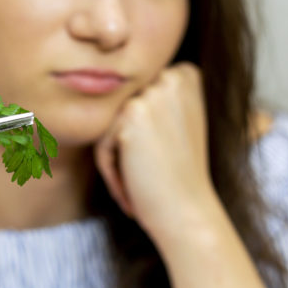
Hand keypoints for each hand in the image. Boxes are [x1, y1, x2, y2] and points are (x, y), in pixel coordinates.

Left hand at [93, 63, 220, 242]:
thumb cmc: (179, 178)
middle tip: (148, 179)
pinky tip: (132, 192)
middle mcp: (173, 76)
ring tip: (140, 187)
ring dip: (117, 162)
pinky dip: (110, 171)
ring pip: (109, 129)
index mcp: (186, 75)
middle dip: (125, 148)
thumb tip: (99, 84)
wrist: (188, 213)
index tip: (159, 163)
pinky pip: (101, 143)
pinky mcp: (132, 114)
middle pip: (121, 113)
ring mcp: (153, 93)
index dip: (141, 139)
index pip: (136, 101)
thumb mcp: (174, 125)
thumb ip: (151, 101)